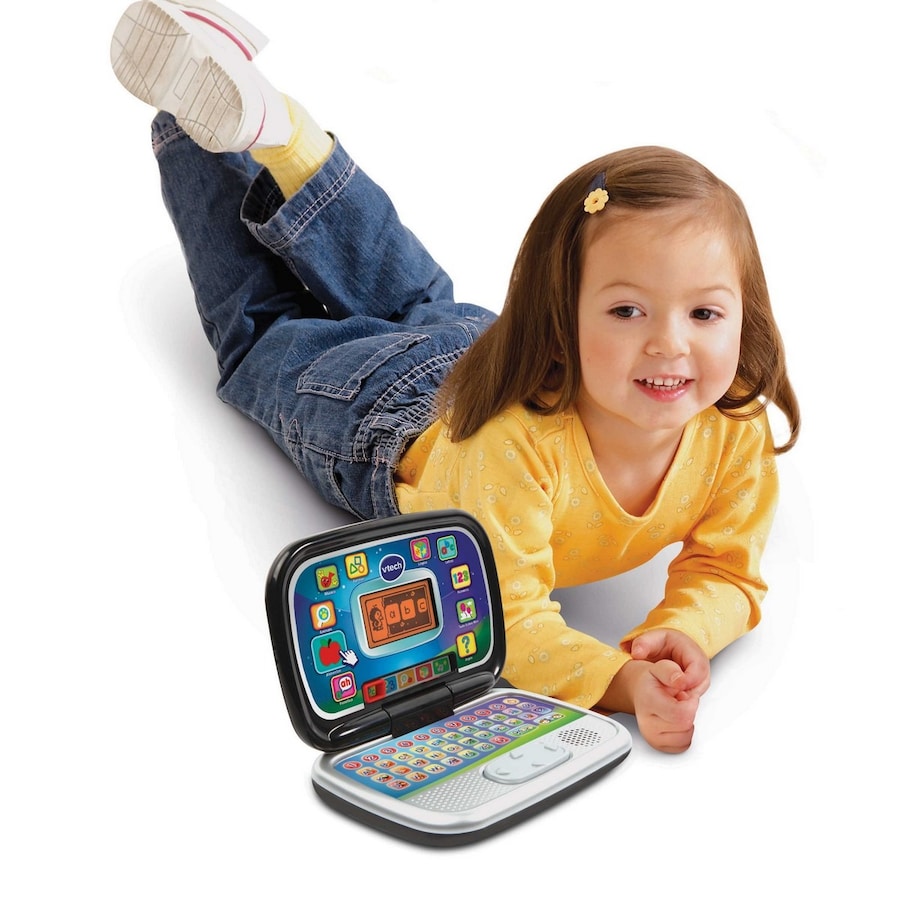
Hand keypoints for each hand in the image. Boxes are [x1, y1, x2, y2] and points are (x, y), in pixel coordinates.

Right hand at [603, 630, 710, 752]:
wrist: (640, 693)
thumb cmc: (650, 682)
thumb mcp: (659, 667)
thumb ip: (671, 671)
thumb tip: (680, 680)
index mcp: (648, 702)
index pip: (682, 715)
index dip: (690, 703)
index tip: (685, 695)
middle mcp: (647, 724)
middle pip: (685, 726)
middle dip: (689, 711)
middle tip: (680, 701)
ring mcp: (652, 737)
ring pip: (686, 738)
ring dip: (687, 722)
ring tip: (677, 709)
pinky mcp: (658, 745)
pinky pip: (683, 745)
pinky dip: (684, 733)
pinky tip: (675, 720)